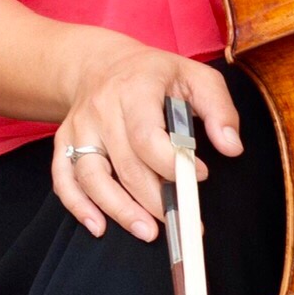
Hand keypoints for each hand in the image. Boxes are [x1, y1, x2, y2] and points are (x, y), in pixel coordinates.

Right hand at [51, 44, 240, 241]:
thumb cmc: (154, 74)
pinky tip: (98, 226)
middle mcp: (101, 108)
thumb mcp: (194, 76)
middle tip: (182, 220)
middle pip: (124, 164)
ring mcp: (79, 126)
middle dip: (155, 200)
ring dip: (119, 209)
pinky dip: (77, 204)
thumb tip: (231, 147)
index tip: (199, 175)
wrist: (99, 62)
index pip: (146, 135)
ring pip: (91, 175)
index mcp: (134, 89)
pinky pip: (63, 177)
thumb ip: (219, 108)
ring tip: (148, 232)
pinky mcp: (65, 141)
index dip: (172, 163)